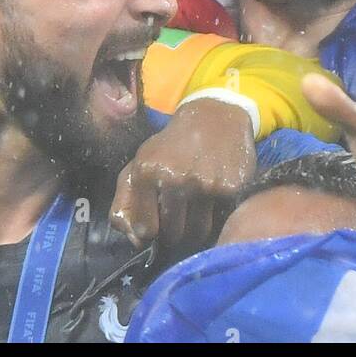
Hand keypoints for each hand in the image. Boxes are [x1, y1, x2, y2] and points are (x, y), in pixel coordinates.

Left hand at [110, 98, 256, 256]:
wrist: (214, 116)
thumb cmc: (171, 146)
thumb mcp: (140, 162)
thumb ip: (125, 200)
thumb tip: (135, 239)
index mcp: (147, 172)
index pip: (146, 229)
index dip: (151, 231)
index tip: (157, 223)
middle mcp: (175, 178)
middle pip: (173, 234)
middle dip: (175, 231)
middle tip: (179, 217)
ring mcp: (204, 184)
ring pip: (198, 232)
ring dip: (196, 229)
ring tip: (196, 211)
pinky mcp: (230, 187)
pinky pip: (221, 220)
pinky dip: (217, 216)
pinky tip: (215, 197)